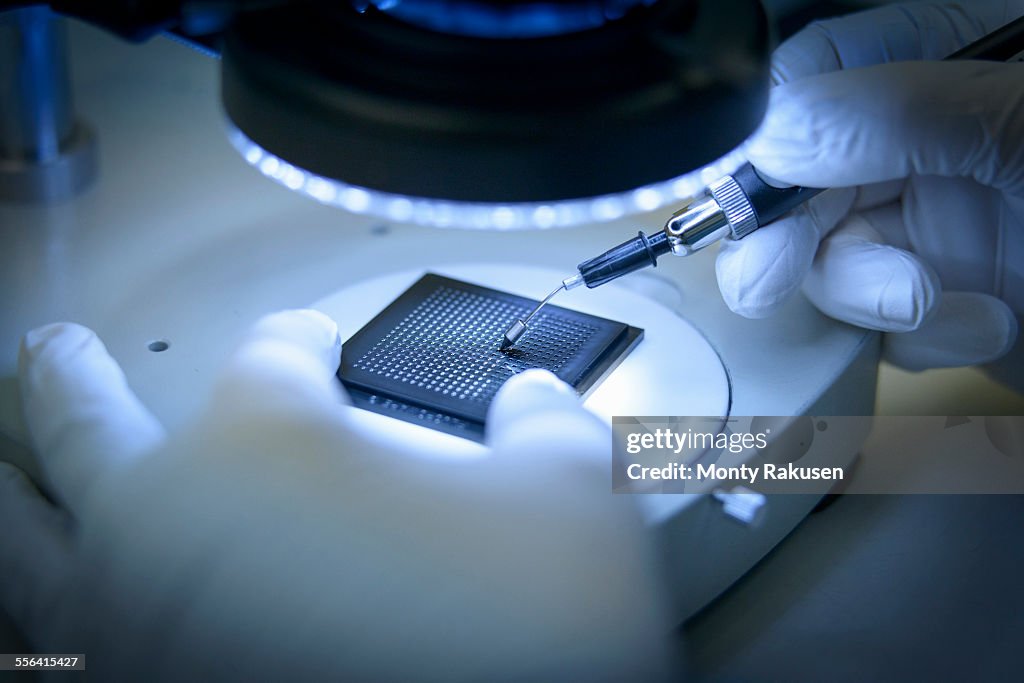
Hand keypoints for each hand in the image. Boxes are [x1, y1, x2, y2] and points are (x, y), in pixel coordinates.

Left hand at [0, 311, 671, 680]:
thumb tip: (542, 403)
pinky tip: (57, 618)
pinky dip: (47, 618)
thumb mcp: (570, 503)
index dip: (297, 337)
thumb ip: (553, 428)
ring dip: (13, 496)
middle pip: (91, 422)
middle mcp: (177, 519)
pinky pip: (58, 647)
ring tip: (1, 474)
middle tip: (59, 355)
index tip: (305, 339)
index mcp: (272, 442)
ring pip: (29, 542)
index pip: (273, 357)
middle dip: (74, 381)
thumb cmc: (505, 634)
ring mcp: (139, 617)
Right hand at [715, 0, 1023, 369]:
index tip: (752, 190)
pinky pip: (872, 316)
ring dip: (863, 292)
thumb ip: (896, 115)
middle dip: (791, 234)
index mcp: (953, 64)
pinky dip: (914, 333)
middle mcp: (928, 139)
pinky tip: (980, 324)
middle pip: (800, 176)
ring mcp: (932, 219)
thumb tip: (773, 131)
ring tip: (932, 302)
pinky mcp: (940, 292)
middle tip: (775, 276)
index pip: (819, 74)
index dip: (769, 133)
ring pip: (823, 256)